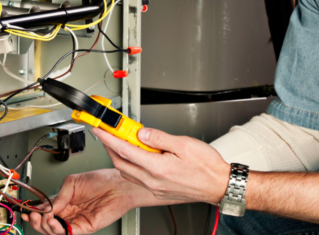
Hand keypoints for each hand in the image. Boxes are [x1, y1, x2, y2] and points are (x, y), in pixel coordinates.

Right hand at [21, 169, 139, 234]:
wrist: (118, 185)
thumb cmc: (101, 179)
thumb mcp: (73, 182)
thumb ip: (59, 195)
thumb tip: (46, 207)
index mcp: (66, 200)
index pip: (46, 210)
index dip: (35, 213)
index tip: (27, 212)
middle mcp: (70, 212)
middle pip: (48, 223)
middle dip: (37, 221)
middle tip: (33, 216)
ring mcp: (76, 221)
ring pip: (55, 231)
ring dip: (45, 226)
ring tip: (44, 218)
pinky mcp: (84, 228)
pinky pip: (67, 233)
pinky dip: (57, 230)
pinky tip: (54, 221)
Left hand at [93, 127, 230, 204]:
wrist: (218, 185)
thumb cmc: (206, 166)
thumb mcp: (184, 144)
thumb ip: (159, 137)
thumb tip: (141, 132)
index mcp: (157, 168)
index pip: (124, 150)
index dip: (109, 137)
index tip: (100, 128)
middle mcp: (153, 180)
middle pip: (121, 162)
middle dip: (109, 146)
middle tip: (106, 132)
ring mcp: (155, 187)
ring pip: (127, 171)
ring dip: (119, 156)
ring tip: (119, 140)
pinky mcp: (158, 190)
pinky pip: (136, 177)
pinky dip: (130, 164)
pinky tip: (135, 155)